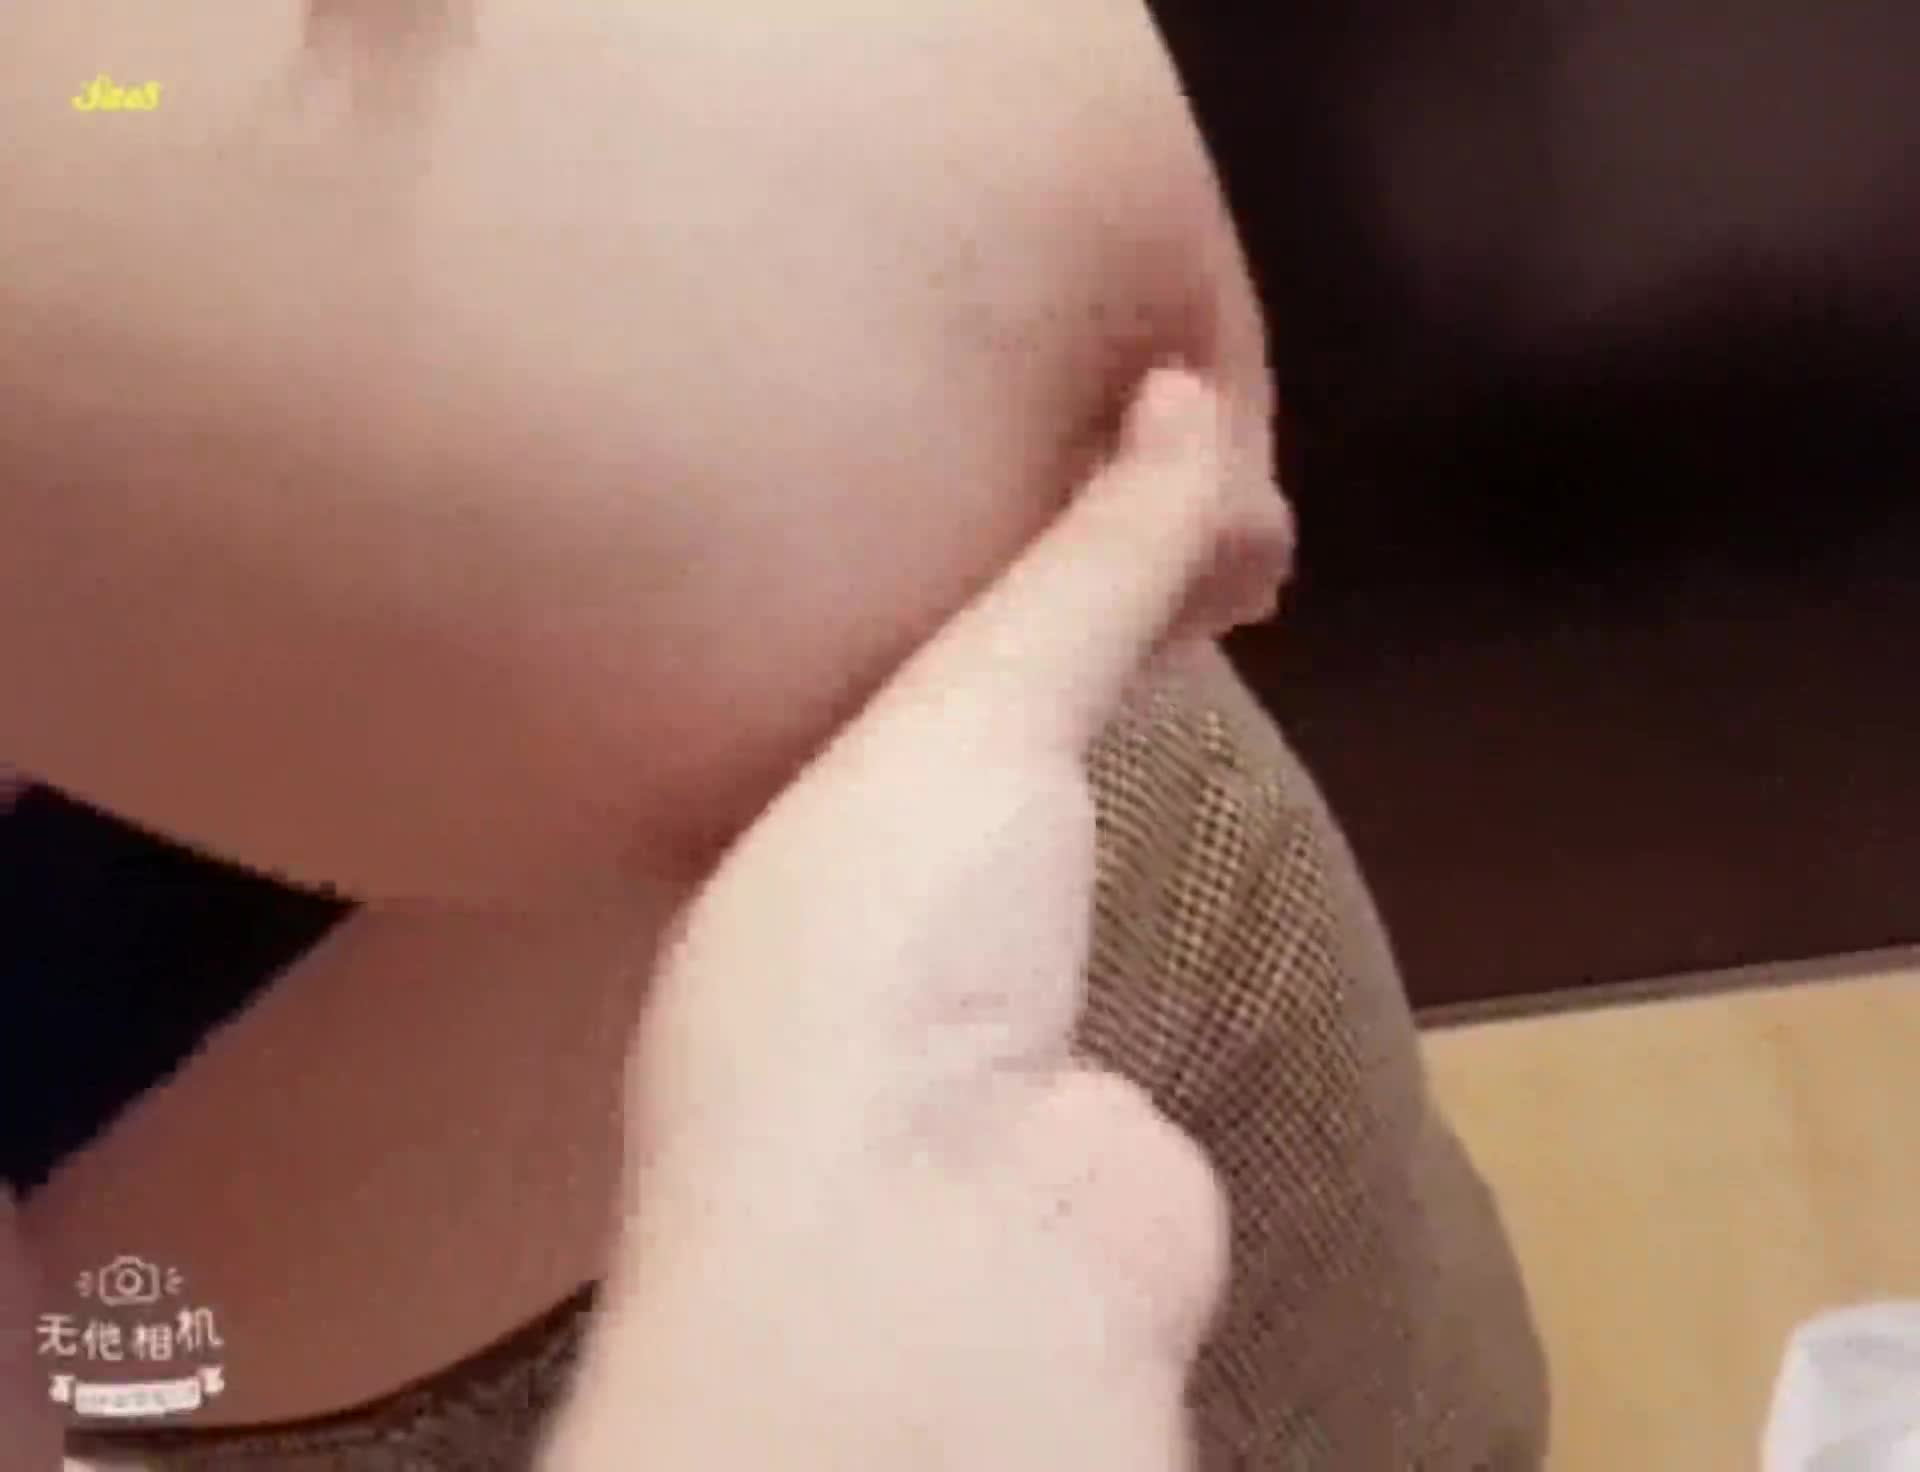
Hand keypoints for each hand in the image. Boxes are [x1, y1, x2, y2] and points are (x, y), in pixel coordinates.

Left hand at [543, 368, 1288, 1471]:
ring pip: (1063, 824)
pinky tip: (1199, 792)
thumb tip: (1184, 389)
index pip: (908, 636)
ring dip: (1127, 723)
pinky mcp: (1087, 1102)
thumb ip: (1081, 568)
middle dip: (1088, 610)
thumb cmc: (889, 949)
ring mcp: (976, 1018)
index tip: (1120, 440)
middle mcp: (863, 913)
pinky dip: (1175, 855)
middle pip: (992, 720)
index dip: (1012, 537)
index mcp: (787, 814)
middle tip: (1212, 510)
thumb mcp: (969, 717)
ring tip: (1218, 598)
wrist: (938, 1251)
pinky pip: (1134, 940)